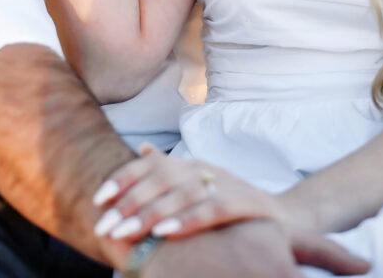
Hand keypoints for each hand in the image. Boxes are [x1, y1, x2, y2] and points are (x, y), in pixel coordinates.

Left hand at [93, 147, 368, 273]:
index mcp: (191, 163)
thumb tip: (141, 149)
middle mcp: (205, 168)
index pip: (151, 165)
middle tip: (104, 225)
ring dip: (150, 213)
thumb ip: (169, 169)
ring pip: (181, 194)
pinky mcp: (244, 203)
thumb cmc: (231, 205)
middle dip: (129, 202)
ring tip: (125, 231)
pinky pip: (211, 210)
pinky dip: (186, 220)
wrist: (284, 219)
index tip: (98, 198)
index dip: (124, 178)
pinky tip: (164, 233)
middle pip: (161, 179)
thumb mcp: (198, 184)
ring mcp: (225, 183)